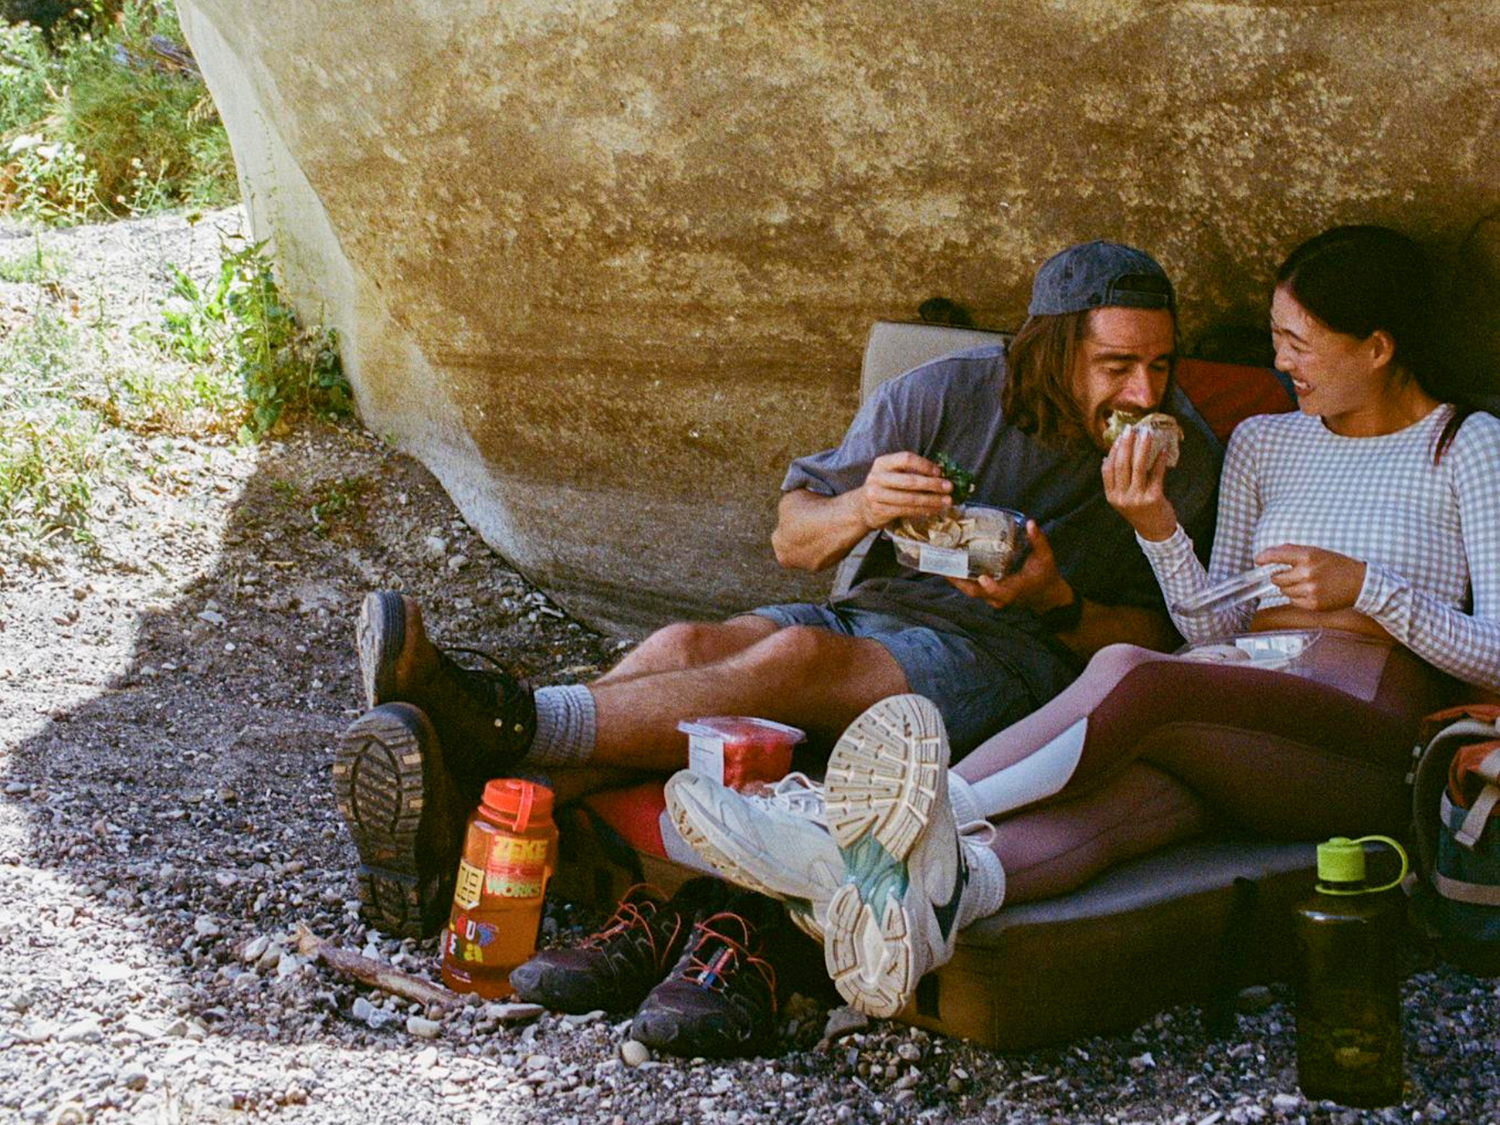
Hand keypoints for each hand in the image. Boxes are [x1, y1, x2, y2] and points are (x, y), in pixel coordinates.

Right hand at [857, 451, 953, 529]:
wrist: (862, 507)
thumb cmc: (885, 487)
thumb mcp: (893, 473)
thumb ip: (912, 471)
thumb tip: (942, 475)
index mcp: (882, 463)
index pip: (906, 459)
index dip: (924, 465)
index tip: (940, 472)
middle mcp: (877, 477)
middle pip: (909, 480)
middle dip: (932, 484)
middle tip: (949, 488)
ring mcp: (877, 495)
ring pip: (910, 498)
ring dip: (932, 501)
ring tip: (947, 502)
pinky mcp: (881, 511)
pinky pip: (907, 510)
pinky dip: (924, 510)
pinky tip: (935, 510)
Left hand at [946, 520, 1069, 612]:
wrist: (1045, 596)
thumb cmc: (1045, 576)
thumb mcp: (1045, 558)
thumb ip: (1038, 541)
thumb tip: (1030, 523)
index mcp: (1015, 589)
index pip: (1002, 591)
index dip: (992, 587)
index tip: (983, 578)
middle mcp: (1000, 596)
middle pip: (976, 592)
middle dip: (958, 581)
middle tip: (943, 566)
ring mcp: (992, 597)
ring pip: (970, 591)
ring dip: (955, 579)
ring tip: (940, 563)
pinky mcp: (988, 594)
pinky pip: (971, 588)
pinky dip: (960, 578)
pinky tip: (949, 565)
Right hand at [1101, 427, 1176, 540]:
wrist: (1155, 532)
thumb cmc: (1139, 511)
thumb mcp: (1122, 498)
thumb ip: (1116, 481)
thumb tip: (1108, 457)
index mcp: (1111, 496)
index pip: (1107, 469)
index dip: (1113, 451)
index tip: (1120, 436)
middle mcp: (1122, 497)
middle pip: (1122, 465)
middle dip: (1126, 444)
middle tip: (1131, 429)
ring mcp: (1137, 498)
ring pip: (1138, 467)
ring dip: (1143, 447)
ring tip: (1147, 433)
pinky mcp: (1154, 497)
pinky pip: (1156, 474)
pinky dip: (1159, 460)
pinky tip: (1163, 450)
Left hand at [1254, 544, 1366, 610]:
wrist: (1361, 583)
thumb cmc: (1337, 565)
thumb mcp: (1317, 552)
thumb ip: (1293, 551)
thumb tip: (1269, 554)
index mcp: (1308, 556)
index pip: (1278, 555)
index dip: (1264, 558)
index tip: (1258, 560)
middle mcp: (1307, 572)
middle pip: (1276, 578)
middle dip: (1280, 576)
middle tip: (1293, 574)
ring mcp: (1310, 590)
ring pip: (1283, 590)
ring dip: (1289, 587)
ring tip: (1307, 583)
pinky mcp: (1313, 604)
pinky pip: (1293, 601)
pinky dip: (1297, 597)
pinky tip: (1312, 592)